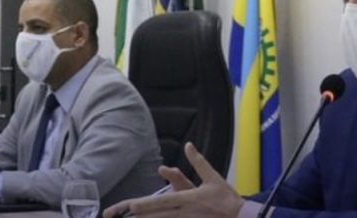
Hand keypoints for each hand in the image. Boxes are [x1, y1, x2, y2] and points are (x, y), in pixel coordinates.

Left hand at [103, 142, 243, 217]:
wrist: (241, 217)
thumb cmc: (226, 198)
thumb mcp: (212, 177)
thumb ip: (198, 162)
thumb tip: (188, 145)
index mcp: (188, 199)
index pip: (162, 202)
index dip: (145, 204)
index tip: (130, 206)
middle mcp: (184, 213)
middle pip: (156, 216)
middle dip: (135, 217)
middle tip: (115, 215)